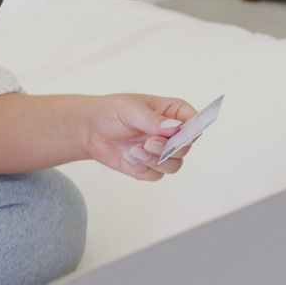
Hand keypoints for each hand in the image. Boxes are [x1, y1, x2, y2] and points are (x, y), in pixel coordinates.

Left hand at [79, 94, 198, 180]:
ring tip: (134, 150)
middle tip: (149, 142)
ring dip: (155, 160)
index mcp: (174, 112)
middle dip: (168, 148)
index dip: (191, 131)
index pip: (195, 122)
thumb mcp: (130, 109)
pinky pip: (156, 175)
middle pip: (186, 147)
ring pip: (174, 165)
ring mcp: (162, 152)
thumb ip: (153, 119)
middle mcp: (173, 133)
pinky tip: (128, 156)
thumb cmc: (112, 112)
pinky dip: (143, 168)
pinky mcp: (149, 167)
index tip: (176, 134)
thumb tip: (174, 126)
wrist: (90, 130)